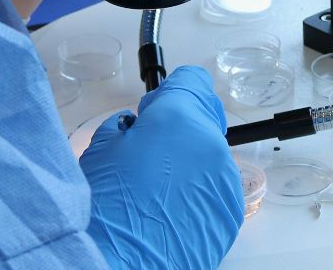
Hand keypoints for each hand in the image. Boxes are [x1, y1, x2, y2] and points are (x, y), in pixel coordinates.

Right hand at [79, 66, 243, 269]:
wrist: (120, 265)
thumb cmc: (105, 208)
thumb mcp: (101, 149)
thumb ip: (127, 126)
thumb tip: (139, 128)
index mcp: (179, 119)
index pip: (192, 81)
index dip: (169, 94)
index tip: (153, 113)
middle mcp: (211, 144)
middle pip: (201, 120)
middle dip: (177, 132)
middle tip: (146, 157)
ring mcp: (225, 180)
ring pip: (209, 157)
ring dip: (187, 166)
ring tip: (155, 193)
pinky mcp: (231, 212)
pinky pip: (215, 189)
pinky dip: (196, 195)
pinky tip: (169, 212)